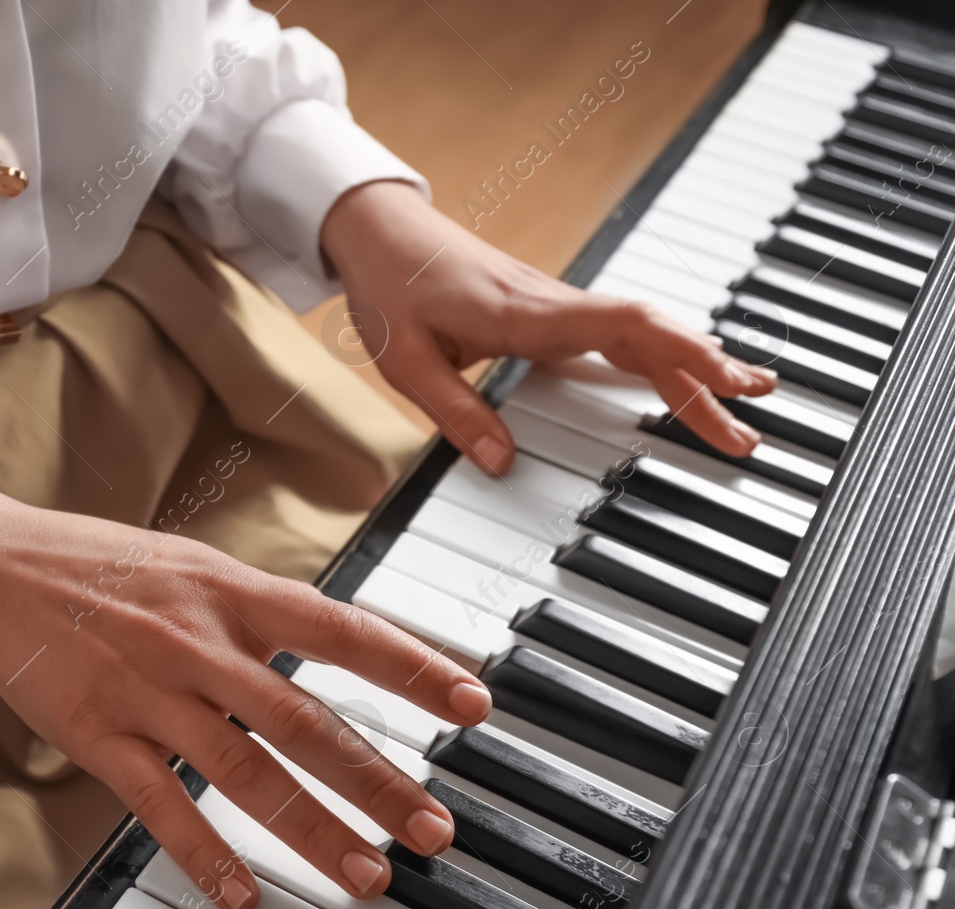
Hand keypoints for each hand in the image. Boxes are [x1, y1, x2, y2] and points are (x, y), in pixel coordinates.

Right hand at [0, 483, 492, 908]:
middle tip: (434, 827)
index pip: (342, 629)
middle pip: (307, 722)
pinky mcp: (99, 736)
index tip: (473, 702)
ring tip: (366, 873)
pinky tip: (243, 893)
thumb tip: (329, 635)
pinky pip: (162, 806)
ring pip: (247, 774)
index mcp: (229, 591)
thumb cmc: (93, 561)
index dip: (414, 667)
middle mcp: (199, 643)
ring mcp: (150, 693)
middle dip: (379, 780)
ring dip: (314, 830)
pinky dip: (205, 855)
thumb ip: (256, 606)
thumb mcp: (190, 563)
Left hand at [321, 180, 777, 475]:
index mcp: (525, 312)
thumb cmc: (389, 284)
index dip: (682, 352)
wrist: (376, 228)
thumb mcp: (405, 361)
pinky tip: (680, 374)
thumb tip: (501, 464)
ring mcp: (554, 306)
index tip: (727, 381)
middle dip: (704, 381)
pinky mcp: (546, 311)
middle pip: (648, 340)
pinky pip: (615, 334)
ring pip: (639, 336)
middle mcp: (552, 305)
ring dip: (690, 367)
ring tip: (742, 399)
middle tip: (749, 428)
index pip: (626, 326)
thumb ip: (455, 414)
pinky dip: (656, 355)